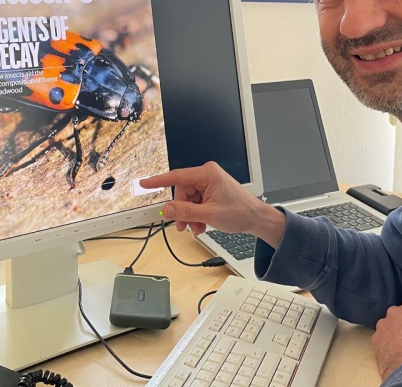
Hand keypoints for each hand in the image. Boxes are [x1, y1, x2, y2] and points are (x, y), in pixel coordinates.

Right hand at [139, 161, 285, 246]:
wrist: (257, 218)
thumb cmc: (241, 212)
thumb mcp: (210, 215)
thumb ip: (186, 212)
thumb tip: (167, 209)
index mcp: (207, 174)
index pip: (177, 176)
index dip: (158, 181)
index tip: (144, 184)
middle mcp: (207, 175)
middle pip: (182, 192)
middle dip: (182, 211)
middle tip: (183, 226)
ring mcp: (209, 183)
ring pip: (188, 200)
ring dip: (189, 215)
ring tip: (196, 228)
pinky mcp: (211, 192)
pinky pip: (195, 202)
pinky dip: (196, 215)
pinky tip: (201, 225)